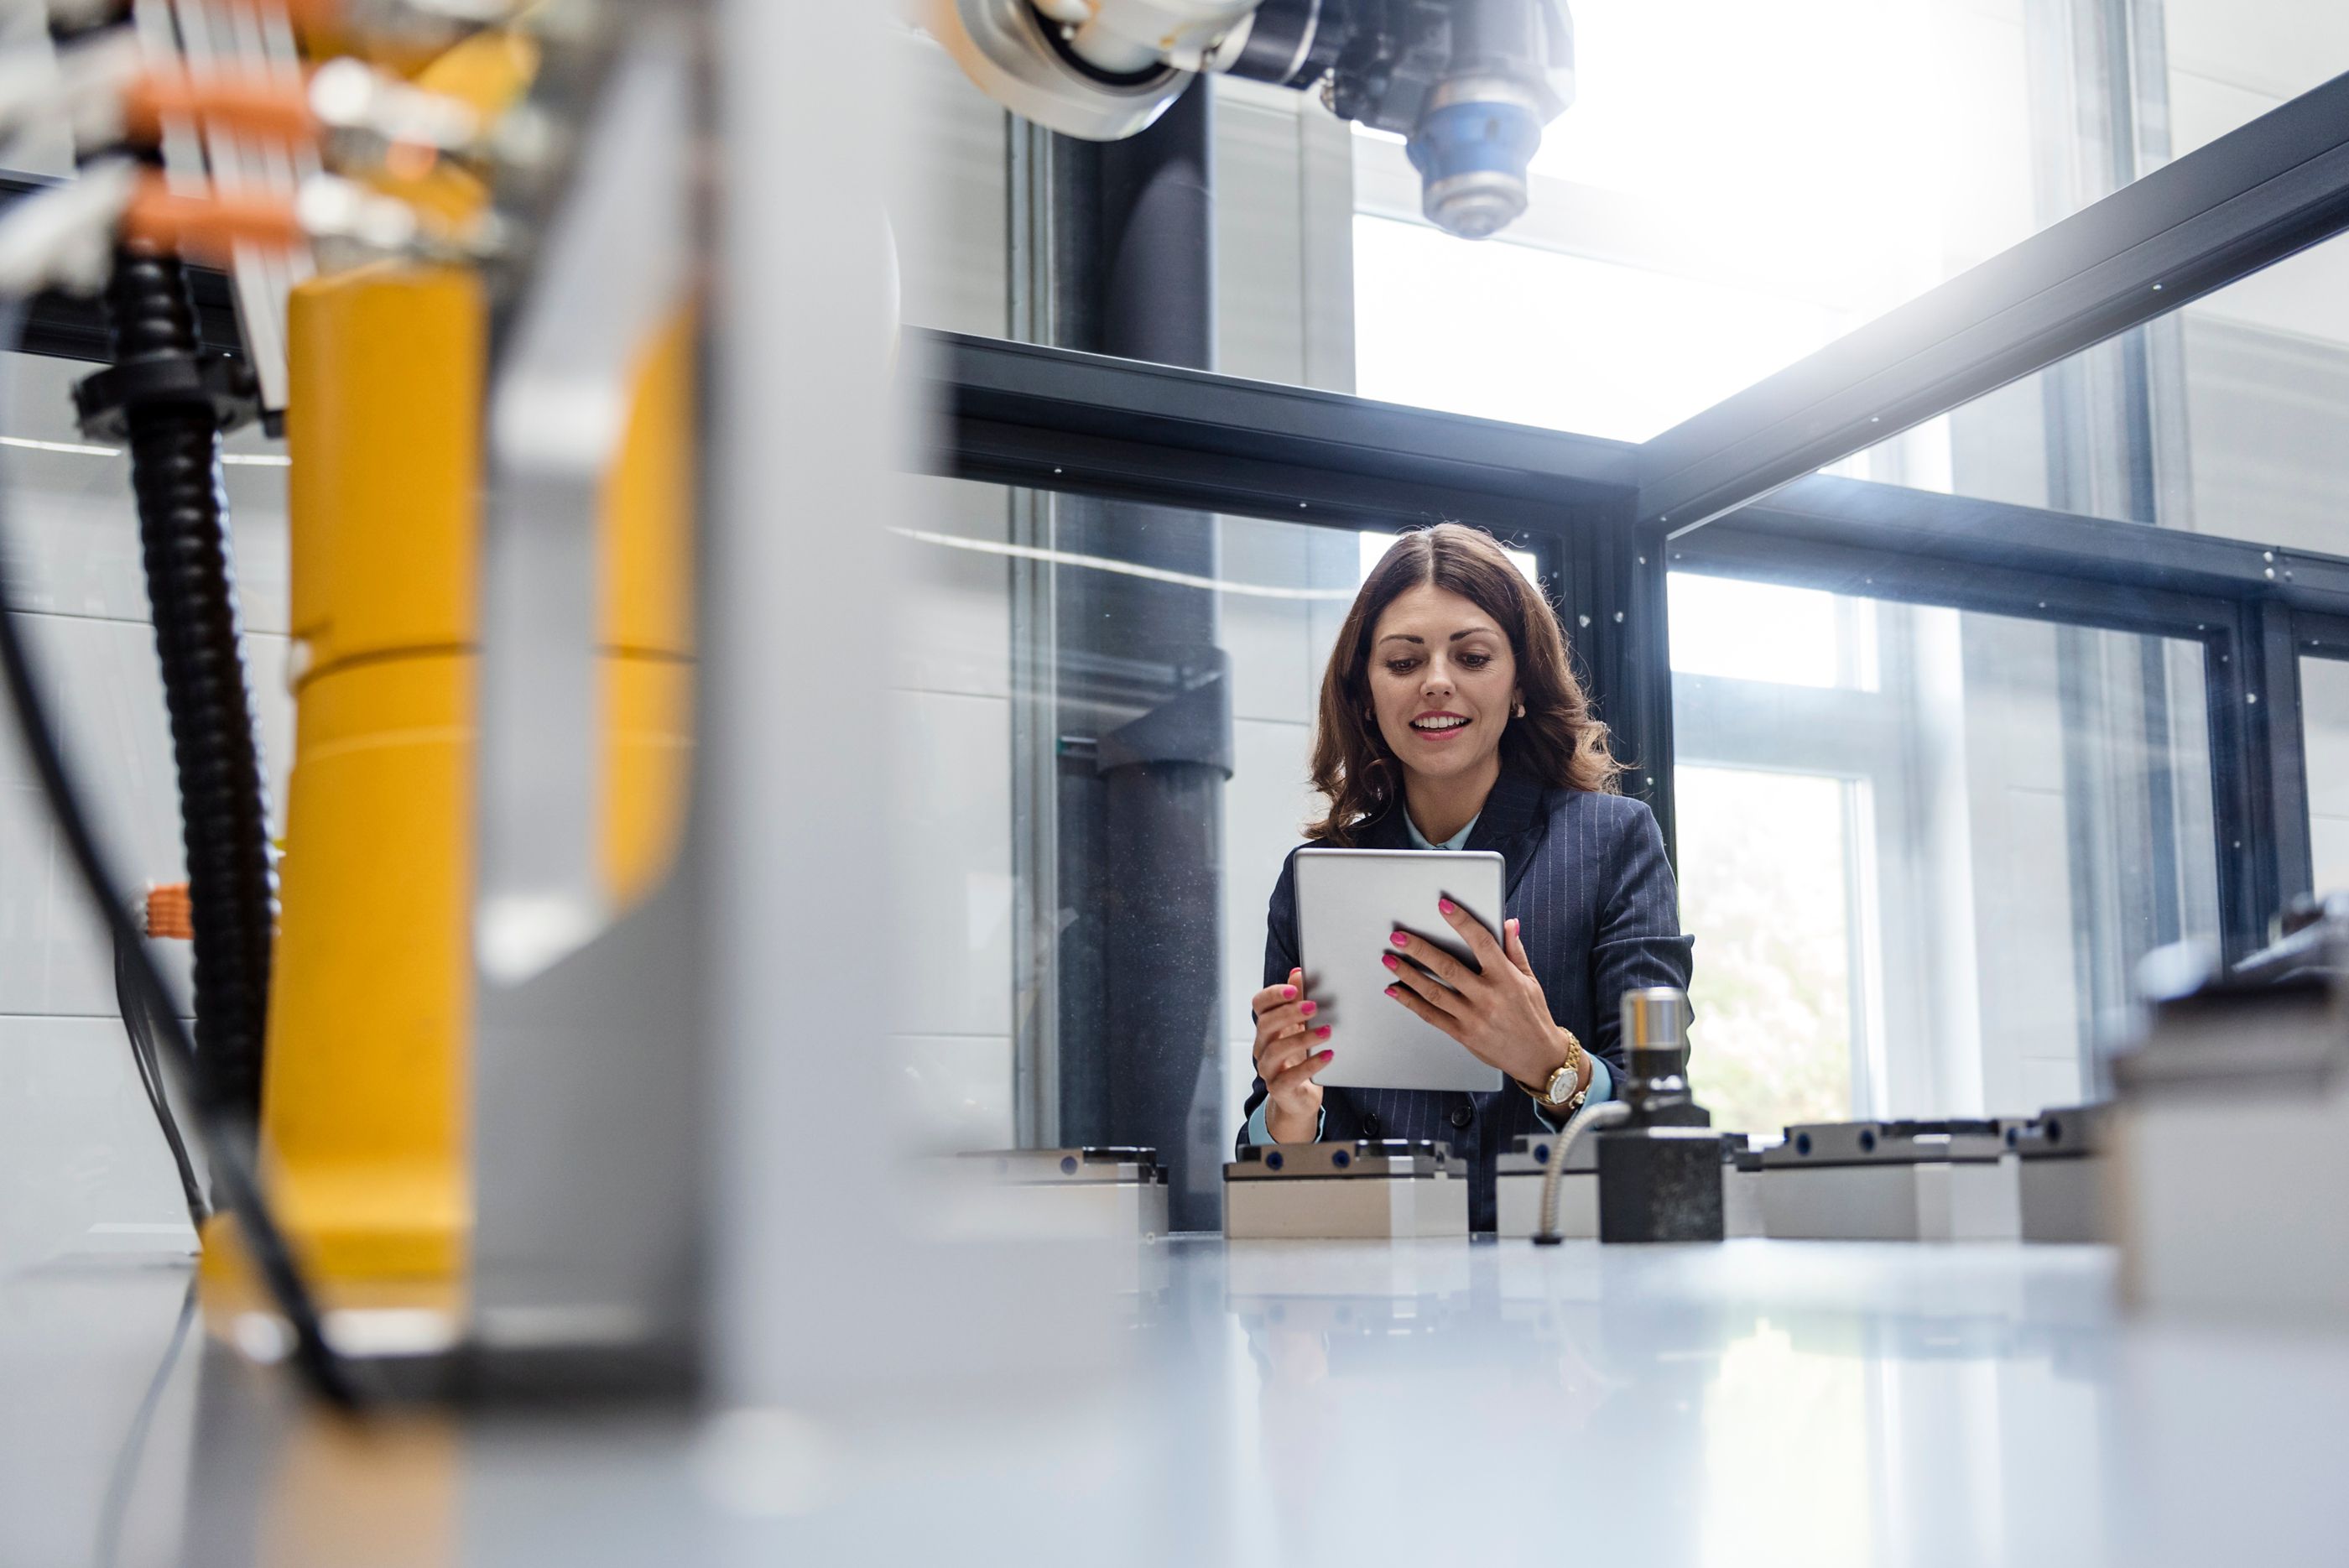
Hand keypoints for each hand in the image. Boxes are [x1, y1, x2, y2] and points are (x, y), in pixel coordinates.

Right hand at [1250, 967, 1332, 1142]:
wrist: (1299, 1097)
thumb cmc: (1300, 1057)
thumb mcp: (1301, 1027)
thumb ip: (1298, 1002)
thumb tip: (1298, 973)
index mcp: (1267, 1027)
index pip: (1260, 1005)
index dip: (1274, 994)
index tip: (1295, 989)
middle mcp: (1262, 1046)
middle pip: (1266, 1024)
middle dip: (1290, 1013)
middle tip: (1315, 1007)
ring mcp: (1267, 1068)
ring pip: (1277, 1049)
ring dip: (1304, 1037)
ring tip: (1327, 1031)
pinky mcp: (1278, 1088)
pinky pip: (1290, 1076)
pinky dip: (1311, 1065)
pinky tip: (1328, 1055)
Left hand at [1383, 906, 1582, 1094]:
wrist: (1537, 1057)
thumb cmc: (1533, 1016)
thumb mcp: (1530, 980)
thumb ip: (1514, 950)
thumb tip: (1508, 922)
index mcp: (1506, 978)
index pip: (1481, 942)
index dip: (1461, 922)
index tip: (1443, 906)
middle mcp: (1488, 997)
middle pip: (1448, 968)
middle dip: (1420, 950)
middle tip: (1399, 936)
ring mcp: (1473, 1017)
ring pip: (1433, 991)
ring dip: (1407, 974)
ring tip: (1389, 959)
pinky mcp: (1462, 1034)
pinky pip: (1430, 1015)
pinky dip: (1410, 1001)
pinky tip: (1395, 990)